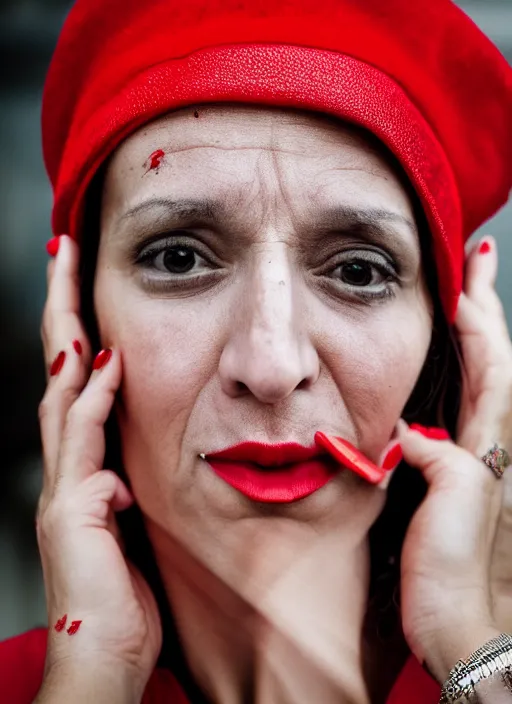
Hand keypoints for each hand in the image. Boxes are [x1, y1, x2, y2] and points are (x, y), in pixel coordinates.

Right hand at [37, 235, 161, 697]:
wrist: (105, 659)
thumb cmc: (125, 598)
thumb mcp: (129, 534)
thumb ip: (122, 498)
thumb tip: (122, 479)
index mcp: (85, 471)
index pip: (80, 387)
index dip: (83, 338)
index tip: (87, 291)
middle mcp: (67, 472)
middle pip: (59, 375)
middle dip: (61, 313)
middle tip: (62, 255)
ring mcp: (64, 490)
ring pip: (61, 397)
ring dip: (68, 339)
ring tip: (68, 280)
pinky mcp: (72, 514)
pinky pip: (83, 447)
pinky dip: (92, 404)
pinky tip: (106, 368)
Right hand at [397, 236, 511, 681]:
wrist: (458, 624)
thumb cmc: (458, 573)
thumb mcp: (457, 507)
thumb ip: (441, 459)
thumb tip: (412, 432)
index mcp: (491, 445)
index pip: (491, 362)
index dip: (480, 314)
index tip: (469, 272)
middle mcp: (487, 444)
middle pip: (489, 359)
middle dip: (483, 308)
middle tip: (474, 263)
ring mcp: (471, 456)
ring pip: (476, 378)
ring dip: (472, 334)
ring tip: (463, 301)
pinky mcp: (449, 474)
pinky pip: (455, 407)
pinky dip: (453, 375)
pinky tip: (441, 368)